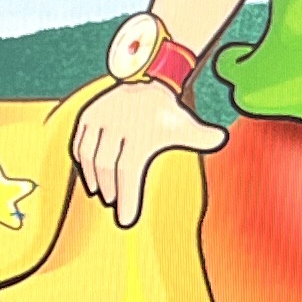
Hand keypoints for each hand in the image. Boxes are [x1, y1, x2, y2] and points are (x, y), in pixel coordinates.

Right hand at [69, 76, 227, 224]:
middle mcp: (116, 124)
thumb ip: (203, 136)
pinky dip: (81, 161)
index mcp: (139, 133)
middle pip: (106, 167)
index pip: (128, 172)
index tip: (126, 221)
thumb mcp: (186, 124)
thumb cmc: (167, 113)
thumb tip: (222, 139)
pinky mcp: (87, 115)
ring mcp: (98, 118)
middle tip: (114, 205)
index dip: (127, 198)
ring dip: (93, 178)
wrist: (147, 81)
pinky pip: (79, 143)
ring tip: (101, 193)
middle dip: (110, 190)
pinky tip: (88, 174)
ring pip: (89, 156)